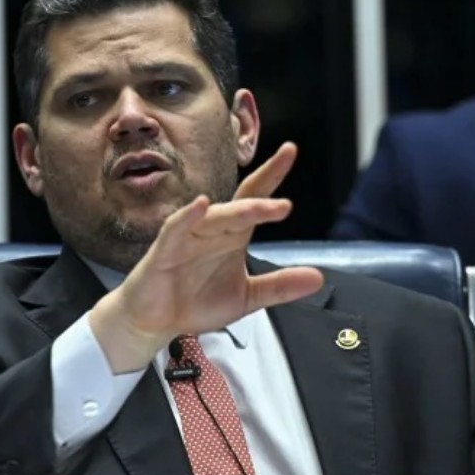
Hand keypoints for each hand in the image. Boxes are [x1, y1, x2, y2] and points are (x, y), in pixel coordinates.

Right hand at [89, 142, 323, 372]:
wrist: (156, 323)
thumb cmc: (194, 302)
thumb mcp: (247, 298)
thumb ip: (280, 287)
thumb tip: (318, 278)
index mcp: (232, 237)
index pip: (254, 198)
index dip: (272, 175)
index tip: (290, 151)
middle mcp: (212, 231)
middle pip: (239, 205)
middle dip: (262, 200)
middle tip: (285, 206)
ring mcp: (187, 237)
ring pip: (215, 216)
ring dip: (238, 211)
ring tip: (261, 208)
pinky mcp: (164, 250)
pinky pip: (176, 228)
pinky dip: (188, 216)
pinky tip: (201, 205)